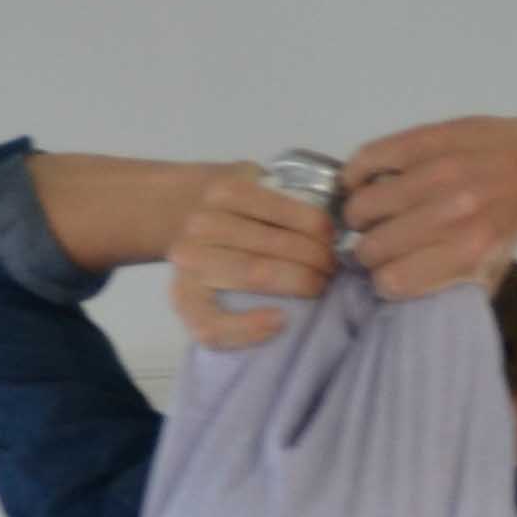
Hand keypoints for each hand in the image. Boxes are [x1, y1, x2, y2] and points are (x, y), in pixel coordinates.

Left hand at [168, 169, 337, 351]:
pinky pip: (278, 206)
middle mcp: (188, 255)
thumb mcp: (221, 304)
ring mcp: (206, 219)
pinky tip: (324, 230)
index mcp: (186, 294)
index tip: (282, 321)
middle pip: (256, 274)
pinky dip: (308, 220)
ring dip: (313, 252)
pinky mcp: (228, 188)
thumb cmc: (223, 266)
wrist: (194, 208)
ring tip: (330, 259)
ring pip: (273, 241)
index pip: (210, 325)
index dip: (249, 329)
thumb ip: (241, 321)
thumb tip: (283, 320)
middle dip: (304, 281)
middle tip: (328, 283)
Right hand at [338, 118, 516, 301]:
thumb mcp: (488, 273)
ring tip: (369, 217)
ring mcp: (435, 172)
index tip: (387, 274)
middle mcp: (450, 212)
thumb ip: (448, 293)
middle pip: (373, 247)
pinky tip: (362, 185)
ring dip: (359, 217)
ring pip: (363, 206)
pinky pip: (366, 160)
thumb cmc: (506, 225)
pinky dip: (355, 176)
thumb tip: (401, 307)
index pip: (391, 281)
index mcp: (466, 252)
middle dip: (369, 252)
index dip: (384, 281)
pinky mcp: (424, 140)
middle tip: (377, 247)